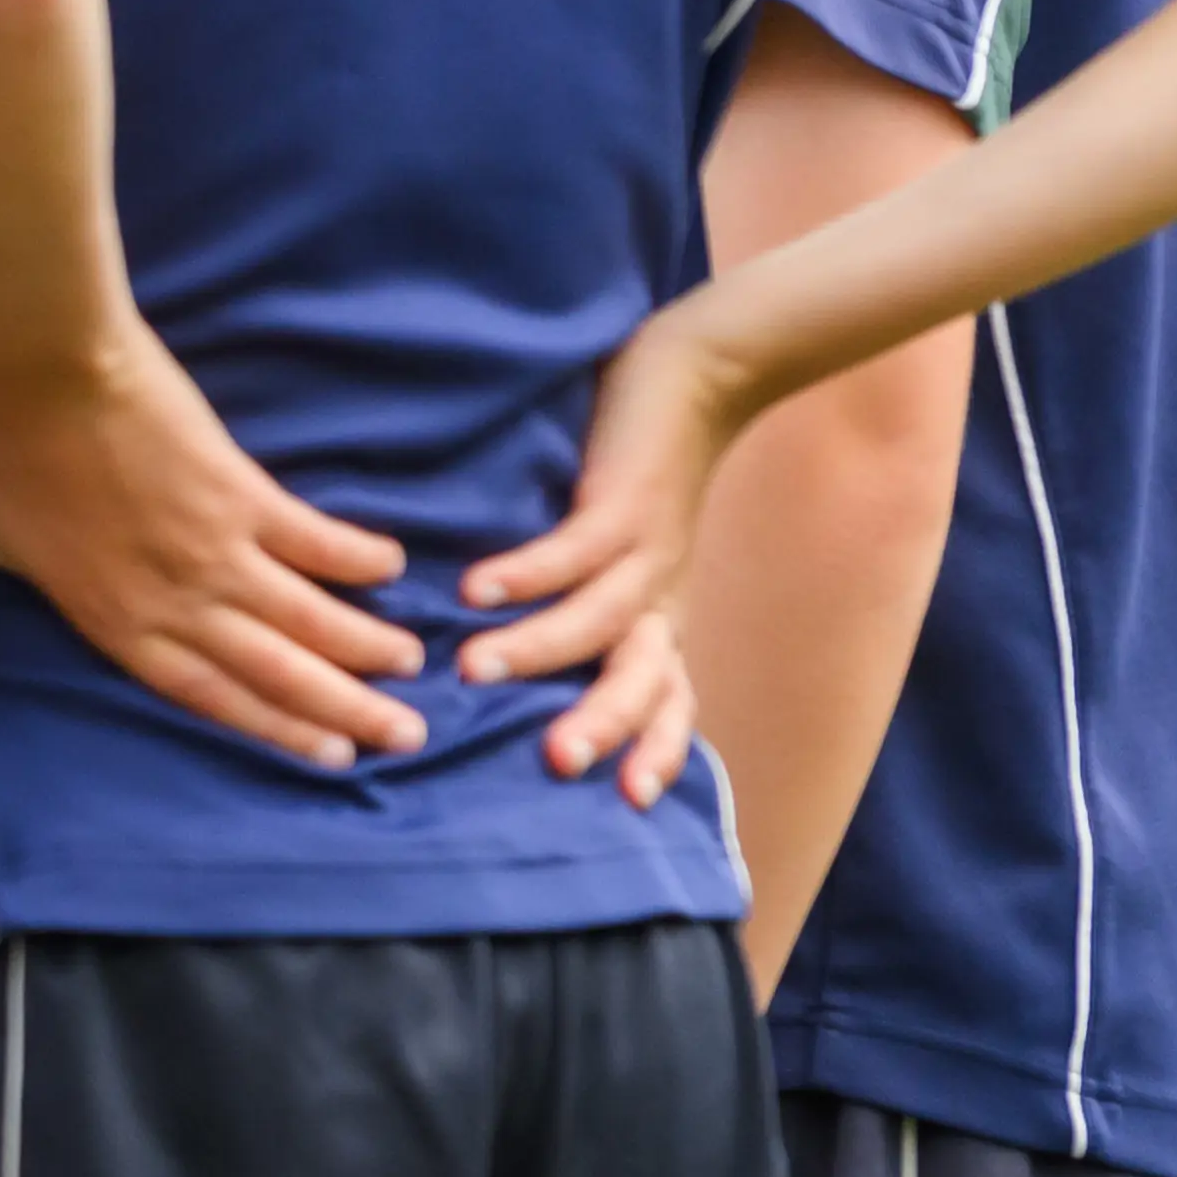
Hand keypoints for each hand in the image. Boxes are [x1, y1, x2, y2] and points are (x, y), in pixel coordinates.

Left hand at [0, 324, 425, 761]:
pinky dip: (354, 557)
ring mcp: (213, 548)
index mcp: (112, 618)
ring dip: (362, 647)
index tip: (324, 758)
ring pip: (306, 615)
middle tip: (403, 738)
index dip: (268, 726)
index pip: (204, 692)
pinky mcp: (240, 491)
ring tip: (414, 673)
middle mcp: (173, 598)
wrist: (42, 364)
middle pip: (274, 669)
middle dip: (342, 710)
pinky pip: (312, 538)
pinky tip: (393, 574)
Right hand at [458, 291, 762, 804]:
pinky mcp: (623, 500)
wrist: (703, 375)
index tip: (630, 801)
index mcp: (660, 617)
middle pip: (640, 679)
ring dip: (539, 649)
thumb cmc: (640, 469)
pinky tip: (476, 587)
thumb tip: (506, 662)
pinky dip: (526, 572)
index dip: (658, 750)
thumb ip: (584, 607)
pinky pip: (573, 549)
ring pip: (598, 620)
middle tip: (556, 762)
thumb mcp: (623, 556)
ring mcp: (645, 551)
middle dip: (602, 722)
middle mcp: (659, 596)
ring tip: (473, 669)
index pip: (669, 701)